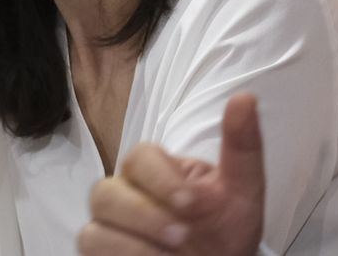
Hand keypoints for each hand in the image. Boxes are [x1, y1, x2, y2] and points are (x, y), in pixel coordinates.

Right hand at [79, 93, 264, 255]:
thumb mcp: (242, 190)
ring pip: (94, 226)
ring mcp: (110, 226)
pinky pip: (92, 247)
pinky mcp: (103, 251)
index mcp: (156, 171)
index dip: (160, 179)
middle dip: (143, 215)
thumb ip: (242, 146)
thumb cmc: (227, 229)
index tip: (191, 204)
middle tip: (182, 236)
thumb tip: (245, 97)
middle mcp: (126, 195)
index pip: (139, 158)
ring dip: (131, 245)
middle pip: (104, 192)